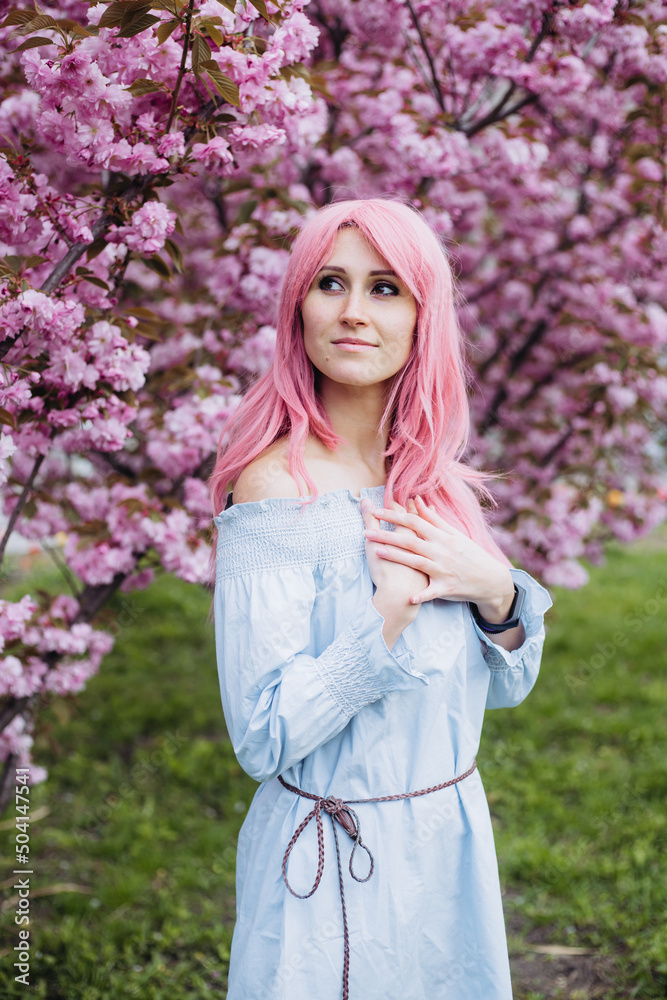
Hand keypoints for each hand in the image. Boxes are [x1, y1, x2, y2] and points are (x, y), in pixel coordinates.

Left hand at [362, 494, 514, 618]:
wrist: (491, 579)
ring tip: (377, 553)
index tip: (376, 511)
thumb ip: (433, 519)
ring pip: (417, 562)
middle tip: (367, 531)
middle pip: (410, 540)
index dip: (394, 515)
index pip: (414, 521)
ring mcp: (443, 569)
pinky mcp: (446, 588)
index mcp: (442, 536)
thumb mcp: (454, 534)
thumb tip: (416, 500)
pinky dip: (421, 595)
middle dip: (388, 535)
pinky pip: (431, 592)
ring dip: (397, 557)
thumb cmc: (470, 554)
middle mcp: (441, 551)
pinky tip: (409, 598)